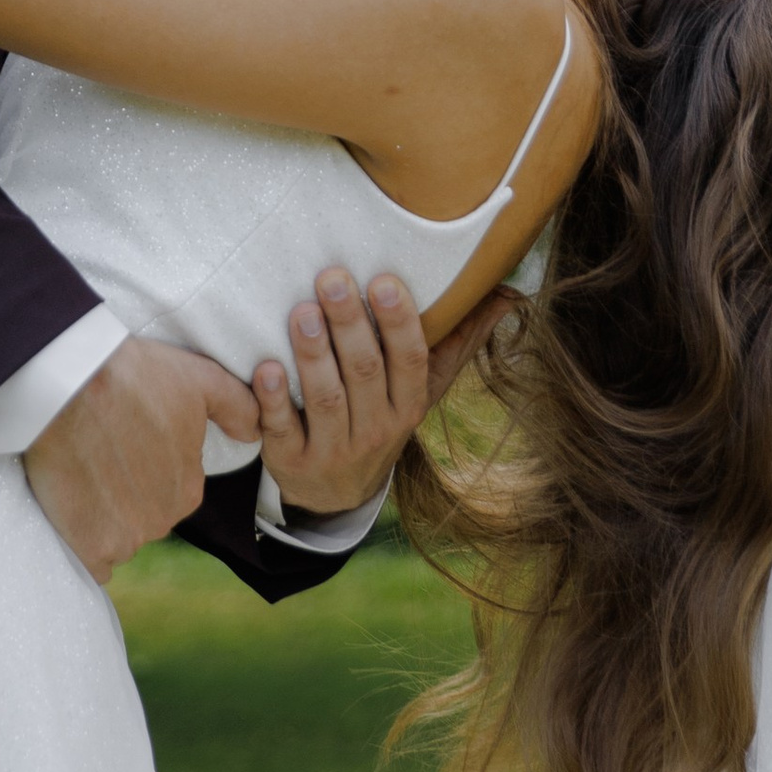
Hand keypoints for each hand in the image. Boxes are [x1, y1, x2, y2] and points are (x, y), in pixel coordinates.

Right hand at [23, 334, 259, 582]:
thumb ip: (236, 407)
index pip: (171, 490)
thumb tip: (253, 434)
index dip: (147, 465)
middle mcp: (161, 521)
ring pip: (117, 535)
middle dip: (127, 493)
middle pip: (143, 514)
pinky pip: (92, 561)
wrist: (68, 385)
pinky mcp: (86, 545)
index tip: (127, 439)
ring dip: (103, 515)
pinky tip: (75, 511)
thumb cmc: (135, 377)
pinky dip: (85, 542)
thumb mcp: (199, 379)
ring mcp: (123, 538)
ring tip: (82, 471)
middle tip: (101, 452)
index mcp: (187, 491)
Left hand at [253, 269, 512, 518]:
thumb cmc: (379, 417)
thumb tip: (506, 294)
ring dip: (313, 355)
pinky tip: (264, 368)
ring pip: (326, 398)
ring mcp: (334, 448)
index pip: (412, 361)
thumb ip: (457, 341)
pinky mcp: (292, 460)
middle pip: (365, 372)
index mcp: (409, 406)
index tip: (383, 280)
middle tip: (331, 279)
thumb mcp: (421, 388)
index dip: (399, 322)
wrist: (335, 493)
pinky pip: (283, 429)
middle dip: (350, 324)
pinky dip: (272, 400)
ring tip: (301, 312)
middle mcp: (376, 428)